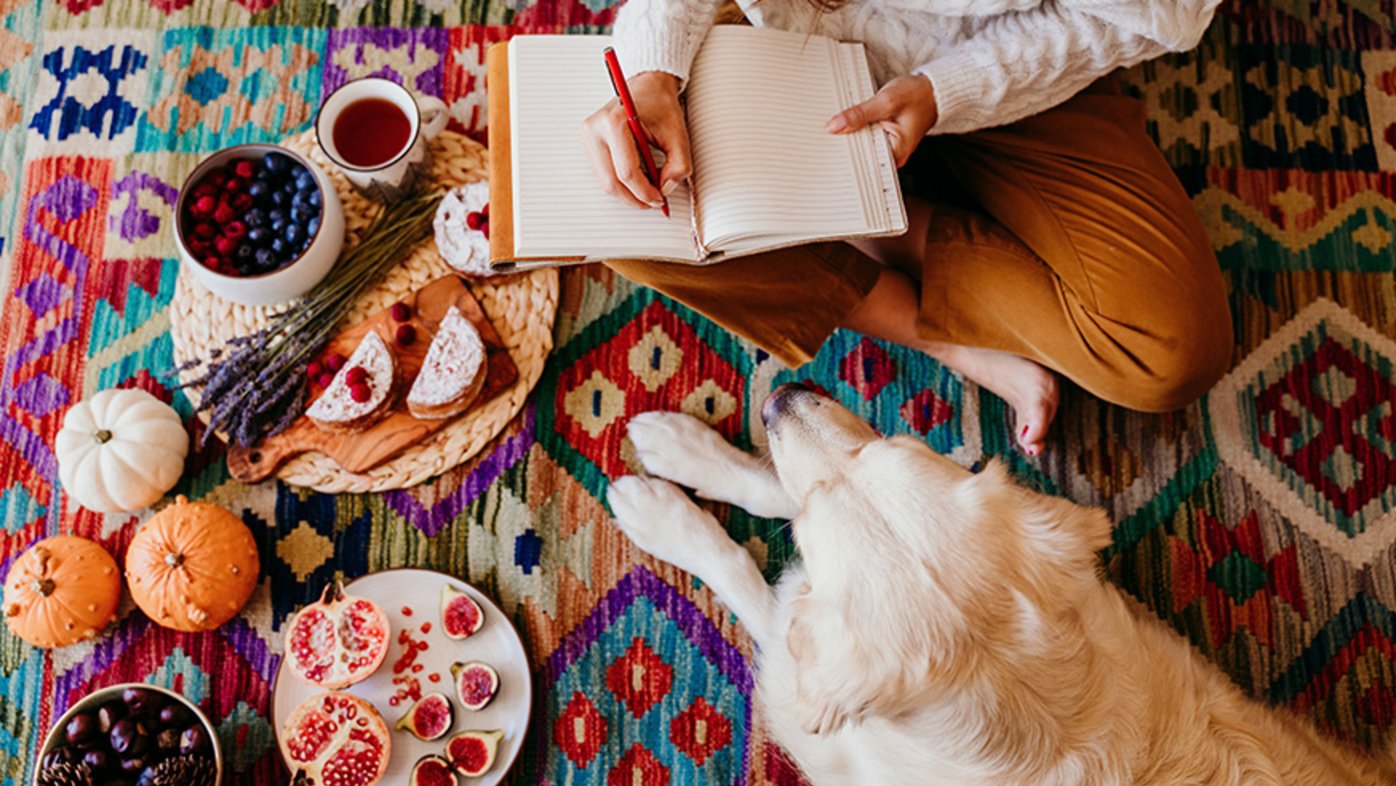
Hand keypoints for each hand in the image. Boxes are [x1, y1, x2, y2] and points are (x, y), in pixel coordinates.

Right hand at [582, 71, 691, 208]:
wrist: (647, 86)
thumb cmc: (660, 105)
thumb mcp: (678, 135)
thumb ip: (679, 165)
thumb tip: (664, 190)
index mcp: (614, 122)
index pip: (627, 172)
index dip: (645, 192)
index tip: (660, 198)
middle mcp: (595, 129)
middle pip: (611, 183)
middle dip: (635, 198)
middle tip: (654, 201)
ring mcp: (588, 137)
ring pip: (605, 183)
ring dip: (628, 192)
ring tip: (648, 188)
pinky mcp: (588, 144)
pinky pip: (603, 175)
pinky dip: (621, 183)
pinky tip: (637, 178)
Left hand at [826, 74, 937, 167]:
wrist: (932, 91)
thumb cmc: (918, 95)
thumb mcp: (886, 101)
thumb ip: (860, 114)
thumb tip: (835, 126)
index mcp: (896, 153)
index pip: (862, 160)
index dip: (845, 150)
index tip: (829, 142)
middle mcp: (893, 156)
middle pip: (861, 155)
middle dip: (846, 142)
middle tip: (831, 130)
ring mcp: (889, 150)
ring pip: (862, 147)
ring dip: (852, 135)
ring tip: (843, 124)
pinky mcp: (885, 141)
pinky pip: (866, 140)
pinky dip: (859, 131)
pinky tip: (853, 123)